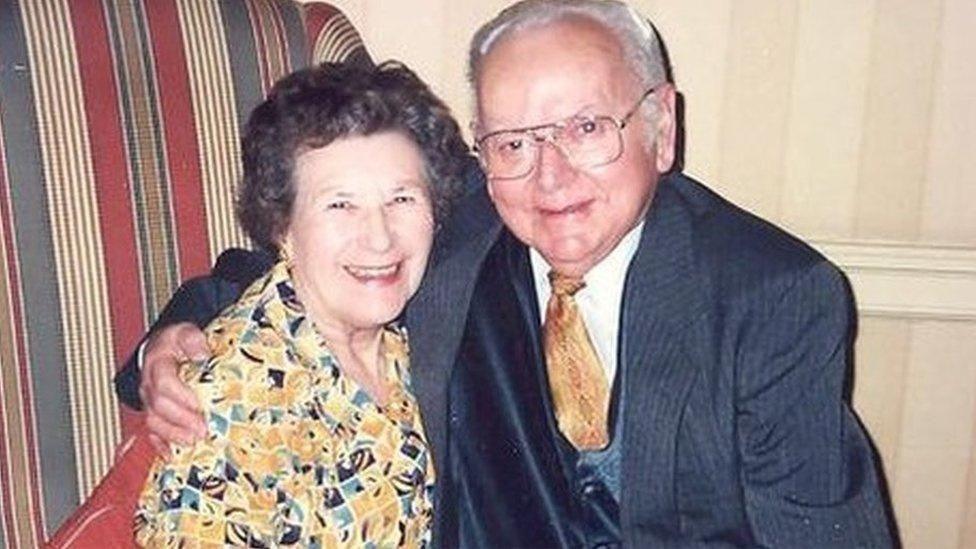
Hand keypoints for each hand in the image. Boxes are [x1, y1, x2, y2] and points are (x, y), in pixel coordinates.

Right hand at [139, 322, 209, 453]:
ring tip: (193, 441)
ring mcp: (148, 401)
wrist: (162, 348)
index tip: (198, 403)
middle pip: (159, 406)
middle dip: (181, 419)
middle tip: (202, 428)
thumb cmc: (176, 344)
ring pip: (153, 421)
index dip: (181, 395)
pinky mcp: (152, 413)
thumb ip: (192, 339)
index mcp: (157, 363)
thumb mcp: (185, 332)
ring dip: (173, 434)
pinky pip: (150, 432)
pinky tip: (172, 454)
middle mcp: (149, 384)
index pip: (164, 382)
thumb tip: (202, 354)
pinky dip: (160, 445)